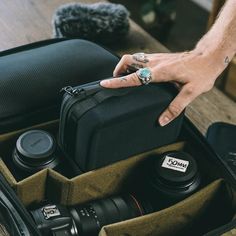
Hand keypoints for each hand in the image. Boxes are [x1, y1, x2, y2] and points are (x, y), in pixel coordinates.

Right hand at [100, 50, 221, 125]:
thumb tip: (162, 121)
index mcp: (161, 72)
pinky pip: (141, 59)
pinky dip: (134, 65)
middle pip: (128, 61)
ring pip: (133, 58)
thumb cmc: (202, 73)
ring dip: (124, 67)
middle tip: (115, 81)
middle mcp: (156, 63)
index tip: (105, 83)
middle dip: (117, 70)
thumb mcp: (191, 93)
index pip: (134, 77)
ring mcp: (157, 58)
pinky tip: (139, 74)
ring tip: (124, 79)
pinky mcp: (159, 57)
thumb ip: (175, 108)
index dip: (118, 81)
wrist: (208, 57)